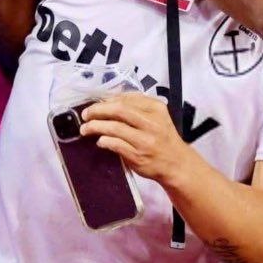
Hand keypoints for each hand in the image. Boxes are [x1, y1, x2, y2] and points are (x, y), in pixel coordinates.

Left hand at [79, 92, 196, 184]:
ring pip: (114, 127)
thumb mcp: (157, 116)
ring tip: (85, 128)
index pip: (126, 99)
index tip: (96, 103)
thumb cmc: (163, 138)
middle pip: (119, 110)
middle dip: (98, 110)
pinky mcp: (137, 156)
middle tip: (86, 114)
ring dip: (95, 126)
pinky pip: (115, 144)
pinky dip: (104, 141)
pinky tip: (100, 141)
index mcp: (156, 109)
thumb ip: (137, 106)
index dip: (106, 100)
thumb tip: (108, 101)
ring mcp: (144, 140)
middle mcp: (151, 123)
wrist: (177, 164)